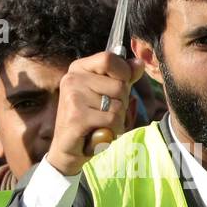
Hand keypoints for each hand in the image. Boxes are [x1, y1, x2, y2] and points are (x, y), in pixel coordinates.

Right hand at [45, 51, 142, 176]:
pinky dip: (113, 130)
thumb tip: (139, 63)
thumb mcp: (106, 93)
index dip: (123, 72)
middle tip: (105, 112)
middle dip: (121, 103)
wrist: (67, 148)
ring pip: (117, 105)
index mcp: (78, 68)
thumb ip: (122, 77)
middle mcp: (72, 79)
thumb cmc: (89, 118)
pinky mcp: (76, 117)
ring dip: (117, 119)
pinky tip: (100, 133)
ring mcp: (73, 97)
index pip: (108, 58)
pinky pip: (112, 119)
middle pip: (118, 85)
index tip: (120, 85)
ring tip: (101, 123)